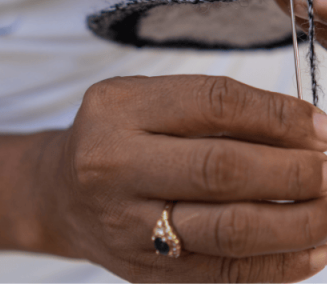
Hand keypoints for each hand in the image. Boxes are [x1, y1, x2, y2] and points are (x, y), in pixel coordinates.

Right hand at [40, 75, 326, 282]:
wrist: (64, 191)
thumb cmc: (111, 134)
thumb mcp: (144, 99)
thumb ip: (210, 107)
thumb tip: (299, 129)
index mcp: (117, 111)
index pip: (213, 104)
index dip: (277, 115)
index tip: (320, 127)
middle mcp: (115, 167)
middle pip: (223, 169)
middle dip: (296, 171)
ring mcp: (128, 227)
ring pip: (230, 230)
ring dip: (300, 221)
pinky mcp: (145, 270)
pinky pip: (223, 273)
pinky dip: (279, 263)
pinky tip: (312, 246)